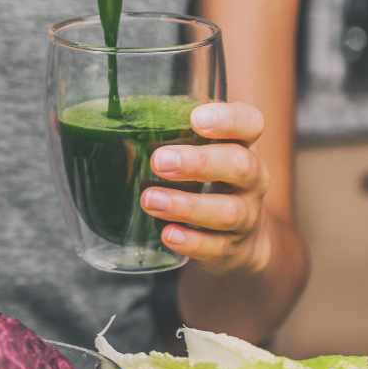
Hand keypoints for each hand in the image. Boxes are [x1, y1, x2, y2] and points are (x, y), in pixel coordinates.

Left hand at [139, 101, 271, 274]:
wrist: (239, 239)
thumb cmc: (209, 182)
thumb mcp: (200, 153)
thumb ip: (172, 136)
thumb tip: (116, 124)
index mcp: (242, 145)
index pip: (250, 123)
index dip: (228, 119)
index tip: (196, 119)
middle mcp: (252, 179)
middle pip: (240, 166)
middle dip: (199, 163)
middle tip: (158, 161)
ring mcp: (246, 216)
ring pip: (227, 211)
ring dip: (186, 205)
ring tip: (150, 200)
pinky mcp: (233, 249)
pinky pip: (216, 247)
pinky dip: (191, 242)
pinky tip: (168, 235)